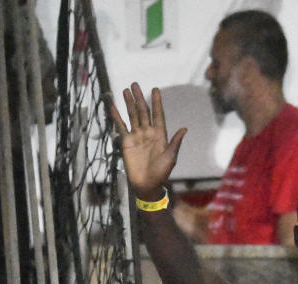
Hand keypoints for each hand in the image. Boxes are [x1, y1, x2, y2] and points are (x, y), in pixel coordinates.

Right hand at [109, 82, 186, 199]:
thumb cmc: (161, 172)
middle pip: (143, 111)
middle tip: (135, 84)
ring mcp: (136, 136)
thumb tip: (184, 128)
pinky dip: (116, 116)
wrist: (147, 184)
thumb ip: (175, 142)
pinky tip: (113, 106)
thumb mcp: (171, 157)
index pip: (158, 114)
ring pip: (132, 115)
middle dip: (140, 97)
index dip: (156, 102)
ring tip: (126, 90)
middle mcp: (148, 132)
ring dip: (129, 103)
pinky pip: (121, 126)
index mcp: (160, 134)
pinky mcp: (126, 141)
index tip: (155, 89)